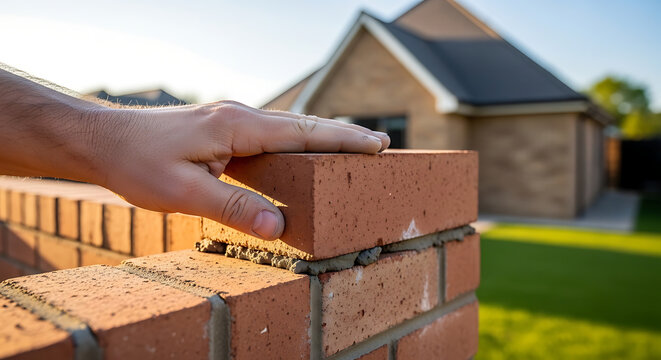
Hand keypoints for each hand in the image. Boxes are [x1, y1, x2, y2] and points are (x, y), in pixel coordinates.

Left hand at [92, 101, 389, 239]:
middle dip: (342, 137)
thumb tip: (278, 226)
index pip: (303, 133)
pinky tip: (304, 155)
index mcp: (237, 126)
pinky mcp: (223, 129)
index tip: (377, 146)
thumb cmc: (138, 163)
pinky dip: (297, 143)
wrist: (103, 141)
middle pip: (303, 126)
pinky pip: (271, 135)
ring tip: (353, 150)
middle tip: (379, 148)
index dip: (343, 140)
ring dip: (322, 138)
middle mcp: (239, 117)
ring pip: (288, 128)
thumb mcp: (183, 193)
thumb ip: (233, 207)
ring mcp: (231, 120)